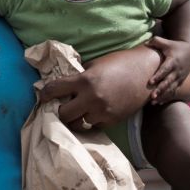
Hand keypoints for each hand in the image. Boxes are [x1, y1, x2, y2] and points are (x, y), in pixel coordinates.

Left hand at [37, 47, 158, 129]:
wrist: (147, 73)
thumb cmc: (119, 63)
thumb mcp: (95, 65)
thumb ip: (79, 77)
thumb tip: (64, 86)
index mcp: (84, 80)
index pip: (54, 89)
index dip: (45, 94)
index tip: (42, 96)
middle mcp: (91, 98)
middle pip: (63, 114)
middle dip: (59, 112)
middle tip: (59, 108)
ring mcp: (103, 111)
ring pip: (79, 123)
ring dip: (75, 118)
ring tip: (76, 112)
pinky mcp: (113, 120)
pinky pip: (94, 126)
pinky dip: (91, 121)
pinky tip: (91, 113)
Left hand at [146, 36, 189, 103]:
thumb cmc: (176, 46)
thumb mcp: (167, 43)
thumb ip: (156, 41)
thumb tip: (146, 42)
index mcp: (173, 61)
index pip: (165, 70)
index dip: (158, 76)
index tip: (150, 82)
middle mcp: (177, 71)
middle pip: (168, 82)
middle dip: (160, 89)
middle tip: (152, 96)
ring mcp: (179, 77)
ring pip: (171, 89)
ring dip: (162, 96)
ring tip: (153, 102)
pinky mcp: (180, 81)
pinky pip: (174, 91)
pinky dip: (167, 97)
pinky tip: (159, 103)